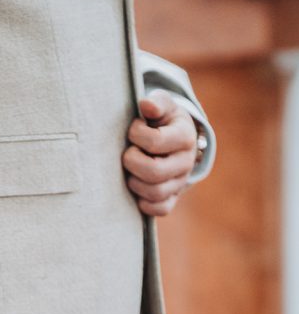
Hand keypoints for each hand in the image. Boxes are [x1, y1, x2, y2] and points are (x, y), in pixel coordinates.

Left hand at [122, 91, 197, 215]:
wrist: (173, 138)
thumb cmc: (162, 120)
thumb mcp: (162, 106)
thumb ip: (155, 103)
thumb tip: (146, 106)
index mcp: (185, 136)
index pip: (155, 141)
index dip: (136, 134)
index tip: (133, 129)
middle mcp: (187, 162)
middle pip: (154, 172)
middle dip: (132, 163)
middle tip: (127, 153)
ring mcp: (180, 183)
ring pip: (155, 193)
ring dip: (134, 182)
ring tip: (130, 169)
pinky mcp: (173, 198)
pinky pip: (160, 209)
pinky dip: (144, 202)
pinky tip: (137, 185)